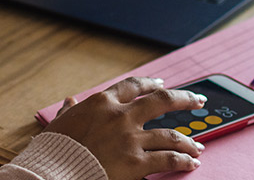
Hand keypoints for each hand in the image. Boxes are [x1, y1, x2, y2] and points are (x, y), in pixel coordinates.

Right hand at [43, 76, 205, 179]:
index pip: (133, 86)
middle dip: (184, 99)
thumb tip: (70, 102)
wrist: (54, 170)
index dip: (150, 83)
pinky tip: (192, 163)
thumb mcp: (60, 123)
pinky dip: (184, 161)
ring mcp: (131, 139)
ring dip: (188, 141)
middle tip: (197, 100)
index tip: (161, 83)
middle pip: (162, 101)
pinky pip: (168, 159)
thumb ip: (70, 111)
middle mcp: (121, 116)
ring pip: (170, 135)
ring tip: (198, 146)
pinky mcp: (137, 163)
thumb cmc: (56, 148)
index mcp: (102, 102)